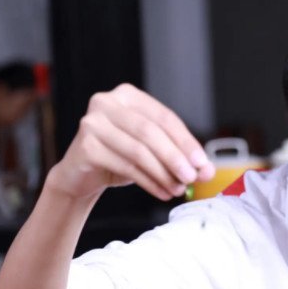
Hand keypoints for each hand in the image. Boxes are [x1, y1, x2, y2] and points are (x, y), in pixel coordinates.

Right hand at [47, 84, 214, 199]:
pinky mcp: (85, 146)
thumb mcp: (153, 154)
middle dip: (175, 157)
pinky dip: (148, 182)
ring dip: (163, 173)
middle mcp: (107, 102)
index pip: (164, 117)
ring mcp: (92, 123)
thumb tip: (206, 170)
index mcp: (128, 95)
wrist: (81, 175)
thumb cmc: (119, 157)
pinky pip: (125, 166)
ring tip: (178, 189)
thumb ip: (180, 157)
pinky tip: (162, 192)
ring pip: (138, 151)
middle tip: (192, 177)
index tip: (202, 162)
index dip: (186, 141)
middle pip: (151, 132)